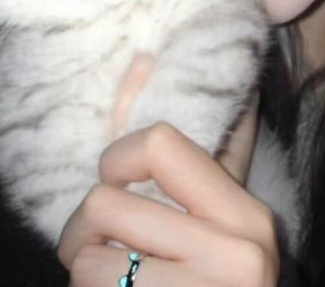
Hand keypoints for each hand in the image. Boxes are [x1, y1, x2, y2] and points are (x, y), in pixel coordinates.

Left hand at [57, 99, 278, 286]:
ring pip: (86, 263)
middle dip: (79, 231)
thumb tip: (139, 60)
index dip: (115, 157)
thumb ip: (180, 158)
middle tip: (88, 249)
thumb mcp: (214, 223)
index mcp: (245, 215)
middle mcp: (236, 256)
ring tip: (106, 285)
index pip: (158, 143)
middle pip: (106, 204)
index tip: (112, 181)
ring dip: (82, 276)